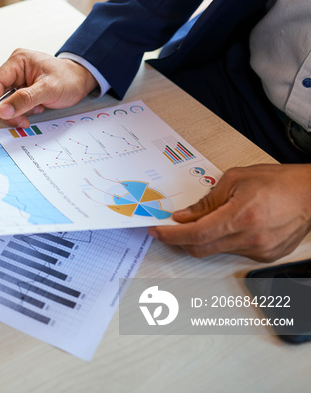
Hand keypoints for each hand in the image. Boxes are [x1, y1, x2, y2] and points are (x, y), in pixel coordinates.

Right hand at [0, 49, 98, 127]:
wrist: (81, 81)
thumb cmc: (69, 79)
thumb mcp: (48, 89)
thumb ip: (25, 100)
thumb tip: (3, 110)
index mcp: (18, 61)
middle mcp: (16, 68)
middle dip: (9, 110)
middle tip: (19, 120)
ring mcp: (18, 79)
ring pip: (6, 102)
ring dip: (17, 112)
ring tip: (35, 110)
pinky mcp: (22, 89)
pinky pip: (15, 104)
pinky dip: (23, 111)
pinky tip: (36, 108)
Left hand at [148, 164, 310, 261]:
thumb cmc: (279, 182)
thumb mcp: (235, 180)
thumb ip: (206, 202)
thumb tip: (184, 216)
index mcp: (240, 217)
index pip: (195, 234)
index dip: (171, 235)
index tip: (157, 231)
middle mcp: (250, 239)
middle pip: (201, 248)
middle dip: (180, 240)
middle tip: (170, 228)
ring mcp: (259, 250)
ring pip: (216, 251)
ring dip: (204, 238)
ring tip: (211, 218)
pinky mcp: (266, 256)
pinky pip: (233, 251)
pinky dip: (224, 240)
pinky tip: (232, 225)